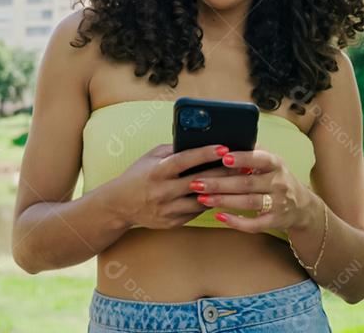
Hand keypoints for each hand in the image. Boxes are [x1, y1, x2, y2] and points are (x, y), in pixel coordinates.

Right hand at [109, 143, 244, 229]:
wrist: (119, 205)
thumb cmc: (138, 175)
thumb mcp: (150, 157)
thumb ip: (172, 150)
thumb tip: (198, 142)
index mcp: (157, 171)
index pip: (184, 160)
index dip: (204, 153)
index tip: (224, 148)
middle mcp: (162, 191)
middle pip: (199, 181)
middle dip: (223, 173)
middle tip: (243, 165)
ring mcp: (167, 209)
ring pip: (201, 201)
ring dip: (221, 192)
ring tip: (239, 182)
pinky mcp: (172, 222)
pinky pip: (196, 212)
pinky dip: (210, 203)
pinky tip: (224, 196)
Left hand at [187, 148, 313, 233]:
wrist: (302, 206)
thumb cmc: (277, 178)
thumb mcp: (271, 162)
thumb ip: (253, 152)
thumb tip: (226, 140)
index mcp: (276, 164)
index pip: (260, 158)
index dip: (242, 158)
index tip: (223, 157)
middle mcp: (278, 182)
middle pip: (247, 183)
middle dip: (220, 183)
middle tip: (198, 182)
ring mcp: (278, 203)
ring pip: (248, 202)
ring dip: (223, 200)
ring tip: (202, 198)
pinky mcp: (274, 221)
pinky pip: (254, 224)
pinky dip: (236, 221)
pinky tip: (219, 217)